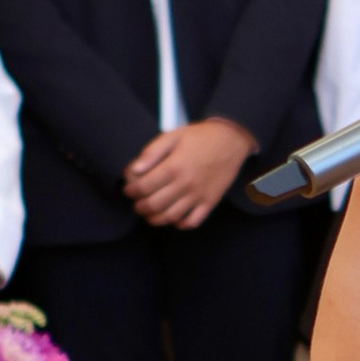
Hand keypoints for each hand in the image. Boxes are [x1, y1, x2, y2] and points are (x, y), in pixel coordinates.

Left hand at [125, 113, 255, 229]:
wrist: (231, 140)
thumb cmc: (200, 137)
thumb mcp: (173, 136)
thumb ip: (151, 153)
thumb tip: (134, 170)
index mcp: (173, 167)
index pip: (144, 187)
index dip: (131, 191)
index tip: (128, 190)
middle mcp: (185, 184)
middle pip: (154, 205)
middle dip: (140, 207)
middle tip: (137, 204)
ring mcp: (198, 195)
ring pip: (171, 217)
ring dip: (155, 219)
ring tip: (149, 214)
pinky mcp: (210, 202)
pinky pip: (193, 222)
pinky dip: (180, 224)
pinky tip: (173, 218)